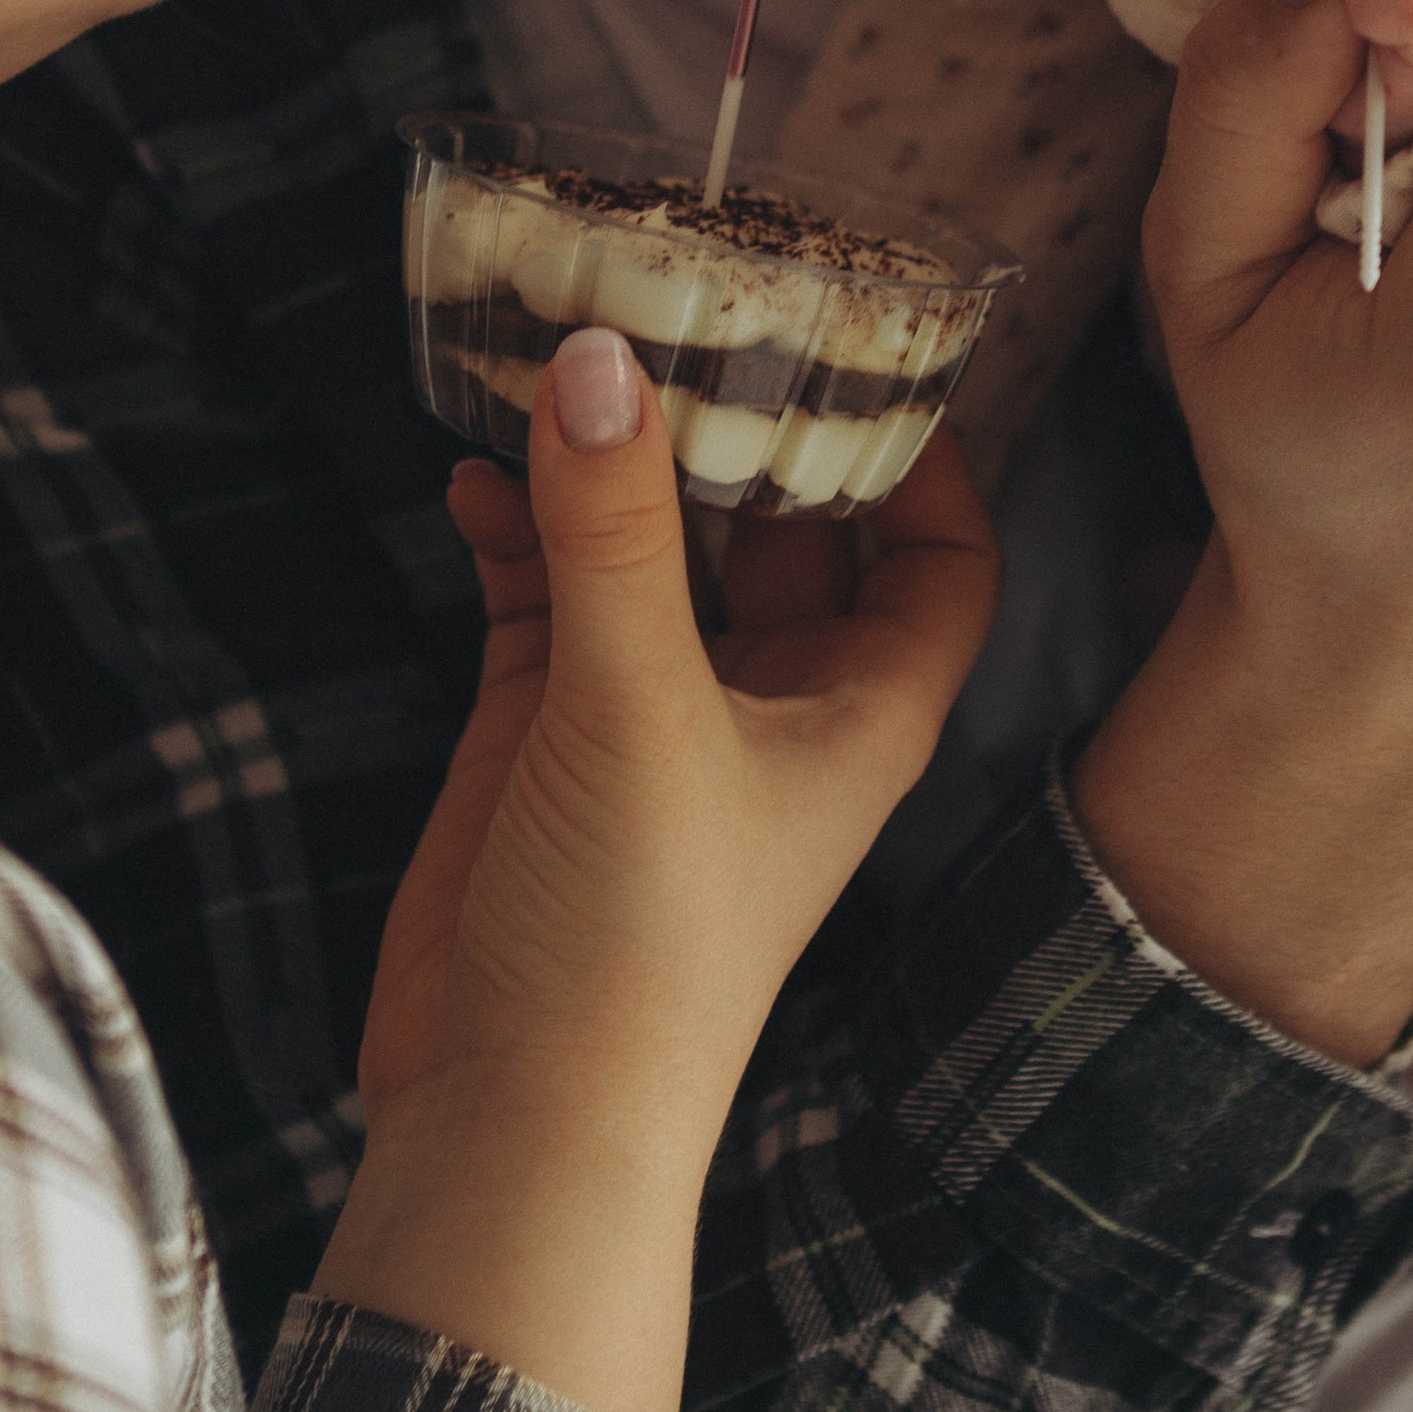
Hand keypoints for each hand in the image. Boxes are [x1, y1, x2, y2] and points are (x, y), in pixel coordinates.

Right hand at [315, 329, 997, 1411]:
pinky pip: (544, 587)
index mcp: (860, 707)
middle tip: (688, 292)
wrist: (514, 1118)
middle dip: (739, 421)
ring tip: (557, 348)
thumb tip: (599, 361)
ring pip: (650, 544)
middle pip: (784, 524)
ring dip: (608, 458)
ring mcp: (653, 713)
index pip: (943, 555)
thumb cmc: (638, 950)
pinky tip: (469, 465)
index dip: (930, 452)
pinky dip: (513, 522)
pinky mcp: (544, 732)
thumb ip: (612, 531)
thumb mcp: (637, 711)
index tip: (874, 338)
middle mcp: (771, 701)